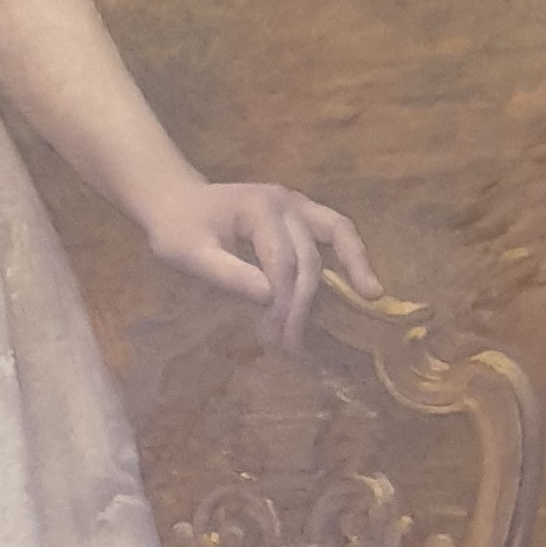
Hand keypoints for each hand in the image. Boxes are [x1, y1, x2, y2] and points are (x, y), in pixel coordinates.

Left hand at [144, 178, 378, 347]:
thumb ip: (228, 275)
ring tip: (371, 295)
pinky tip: (364, 278)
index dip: (282, 303)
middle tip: (290, 345)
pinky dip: (351, 252)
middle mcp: (285, 201)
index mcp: (258, 209)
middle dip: (302, 303)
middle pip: (307, 257)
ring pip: (336, 233)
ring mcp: (296, 203)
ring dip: (353, 266)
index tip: (274, 339)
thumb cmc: (177, 230)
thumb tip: (270, 297)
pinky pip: (334, 230)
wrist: (174, 201)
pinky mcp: (301, 212)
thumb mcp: (189, 255)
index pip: (282, 262)